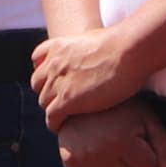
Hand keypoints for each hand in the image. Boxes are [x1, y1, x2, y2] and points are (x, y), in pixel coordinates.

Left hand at [29, 26, 144, 128]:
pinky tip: (62, 127)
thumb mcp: (95, 39)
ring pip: (44, 101)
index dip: (44, 70)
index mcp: (60, 45)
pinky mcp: (67, 100)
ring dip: (52, 109)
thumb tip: (99, 53)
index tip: (53, 78)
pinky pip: (51, 117)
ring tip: (63, 117)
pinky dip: (55, 123)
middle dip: (48, 91)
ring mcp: (58, 82)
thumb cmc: (124, 45)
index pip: (37, 58)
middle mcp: (54, 63)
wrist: (128, 50)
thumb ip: (86, 49)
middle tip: (61, 100)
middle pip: (38, 83)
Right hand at [54, 98, 165, 166]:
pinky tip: (97, 160)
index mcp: (123, 140)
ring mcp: (83, 159)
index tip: (138, 140)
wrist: (80, 96)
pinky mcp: (69, 163)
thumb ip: (164, 144)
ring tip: (112, 152)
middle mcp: (101, 152)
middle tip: (125, 145)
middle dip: (134, 166)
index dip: (148, 155)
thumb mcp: (146, 118)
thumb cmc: (121, 108)